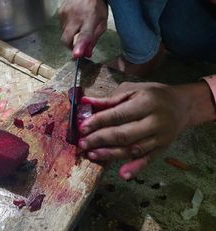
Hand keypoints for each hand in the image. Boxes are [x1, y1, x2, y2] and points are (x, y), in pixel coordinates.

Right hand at [58, 0, 107, 57]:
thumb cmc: (98, 6)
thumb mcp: (102, 23)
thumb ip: (94, 39)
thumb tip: (86, 54)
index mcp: (90, 18)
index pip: (84, 34)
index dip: (79, 46)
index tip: (76, 54)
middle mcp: (76, 15)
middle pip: (67, 38)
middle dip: (71, 46)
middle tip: (77, 47)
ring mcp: (65, 13)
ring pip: (64, 33)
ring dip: (71, 34)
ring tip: (79, 24)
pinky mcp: (60, 12)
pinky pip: (62, 26)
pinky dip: (68, 27)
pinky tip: (74, 19)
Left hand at [78, 81, 215, 179]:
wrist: (182, 106)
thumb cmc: (152, 95)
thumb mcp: (132, 90)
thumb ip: (109, 99)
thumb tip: (86, 102)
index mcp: (146, 102)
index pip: (118, 115)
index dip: (99, 122)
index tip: (82, 127)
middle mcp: (155, 121)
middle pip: (124, 134)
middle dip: (100, 139)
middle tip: (82, 143)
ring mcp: (160, 137)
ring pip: (132, 149)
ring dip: (110, 154)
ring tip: (92, 155)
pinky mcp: (162, 148)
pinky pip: (147, 160)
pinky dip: (135, 168)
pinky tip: (122, 174)